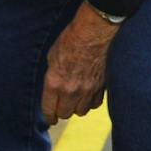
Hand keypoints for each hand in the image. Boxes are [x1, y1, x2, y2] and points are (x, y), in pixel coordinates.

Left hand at [41, 3, 118, 124]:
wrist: (93, 32)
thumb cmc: (70, 40)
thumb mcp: (51, 57)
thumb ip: (52, 76)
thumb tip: (53, 87)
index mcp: (54, 83)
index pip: (49, 110)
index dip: (49, 116)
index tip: (50, 118)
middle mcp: (70, 90)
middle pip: (65, 114)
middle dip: (62, 111)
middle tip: (61, 107)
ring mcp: (87, 90)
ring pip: (81, 111)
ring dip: (77, 107)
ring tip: (75, 101)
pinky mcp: (101, 87)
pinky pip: (95, 104)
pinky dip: (91, 102)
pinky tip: (88, 95)